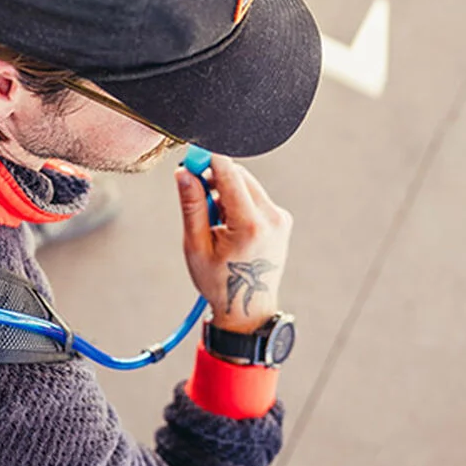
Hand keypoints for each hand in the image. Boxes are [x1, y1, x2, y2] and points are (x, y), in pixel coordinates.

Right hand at [175, 152, 292, 331]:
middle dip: (215, 177)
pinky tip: (228, 223)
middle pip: (239, 175)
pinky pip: (255, 196)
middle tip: (194, 191)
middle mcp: (272, 218)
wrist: (247, 307)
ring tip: (213, 219)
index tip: (190, 158)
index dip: (207, 161)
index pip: (230, 174)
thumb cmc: (219, 281)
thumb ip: (192, 205)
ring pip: (247, 184)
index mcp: (250, 226)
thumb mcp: (196, 245)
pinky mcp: (282, 219)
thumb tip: (184, 173)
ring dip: (226, 190)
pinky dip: (238, 200)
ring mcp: (281, 218)